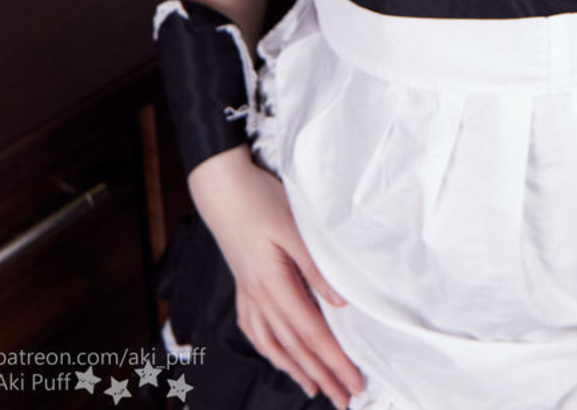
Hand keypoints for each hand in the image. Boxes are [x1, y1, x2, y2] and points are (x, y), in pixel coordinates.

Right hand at [189, 147, 363, 406]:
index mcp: (273, 284)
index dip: (334, 361)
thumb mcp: (293, 227)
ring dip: (296, 370)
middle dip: (321, 375)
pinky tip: (278, 355)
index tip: (354, 382)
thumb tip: (340, 302)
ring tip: (314, 389)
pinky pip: (255, 329)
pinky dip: (270, 349)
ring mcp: (248, 293)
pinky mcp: (243, 286)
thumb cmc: (260, 201)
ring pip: (273, 344)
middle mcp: (259, 296)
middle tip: (345, 399)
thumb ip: (316, 266)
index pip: (311, 334)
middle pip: (295, 346)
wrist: (222, 187)